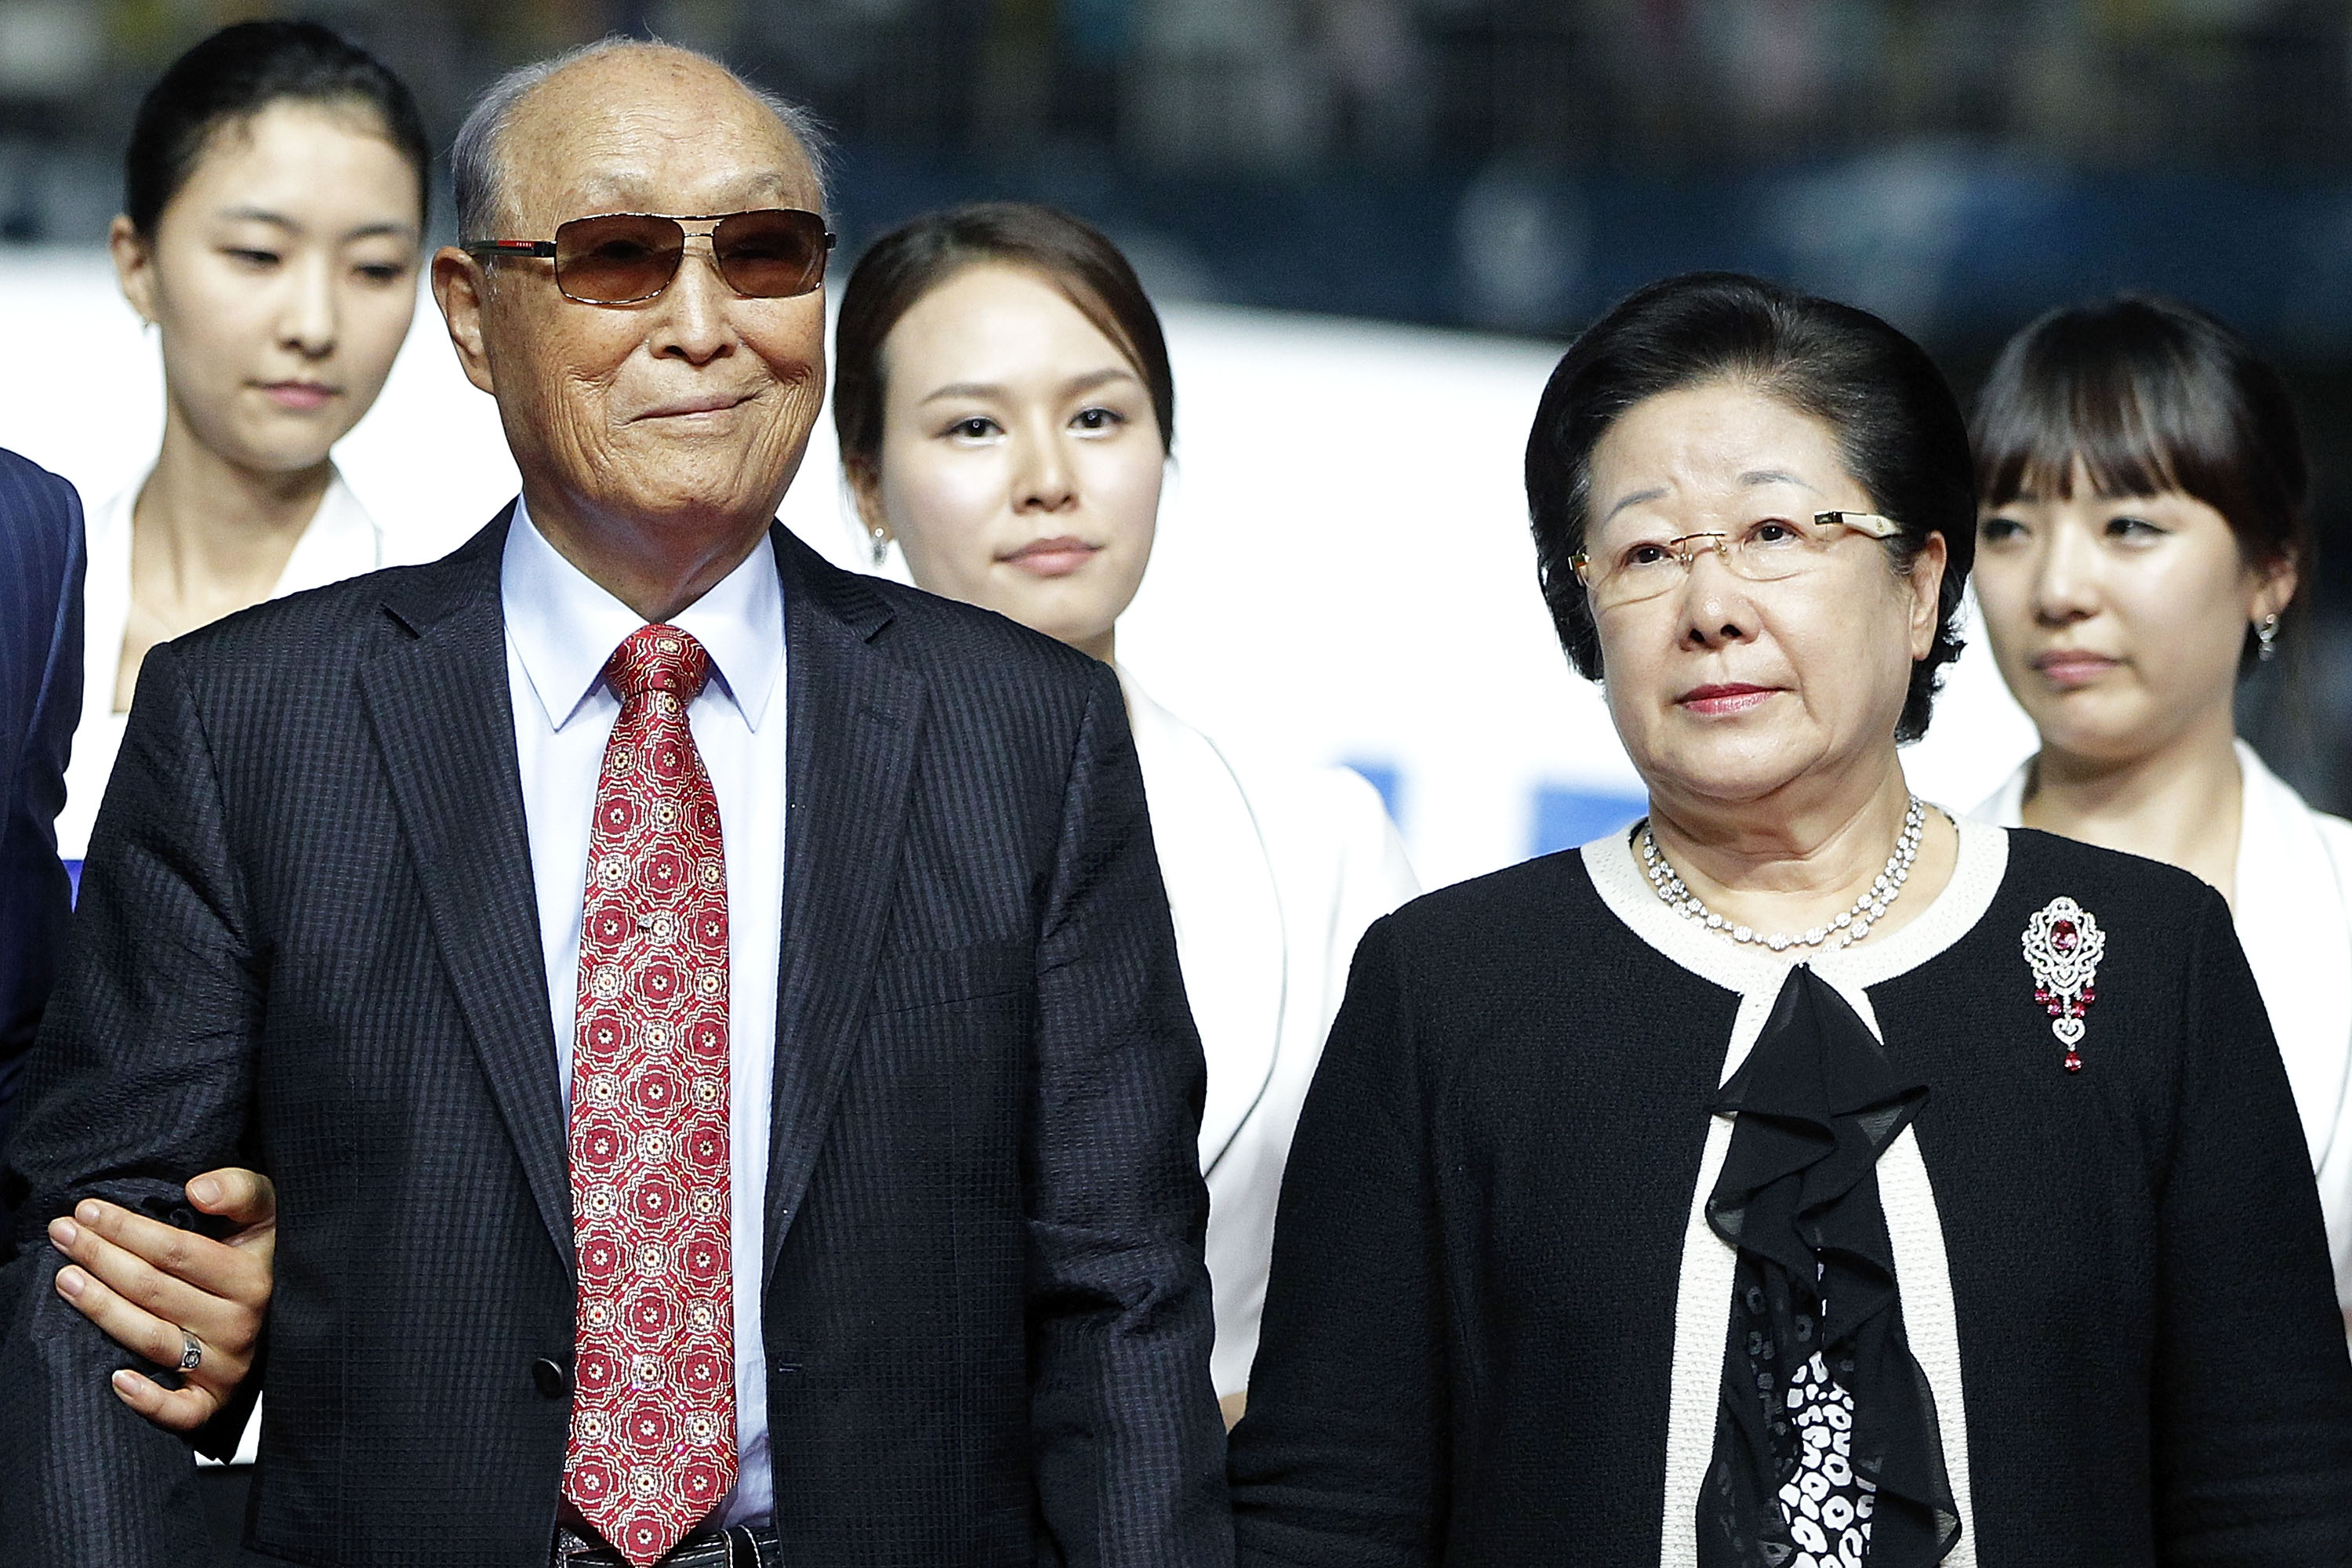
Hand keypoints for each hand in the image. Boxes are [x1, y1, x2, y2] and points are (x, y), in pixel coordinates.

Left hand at [47, 1167, 276, 1432]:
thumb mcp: (267, 1214)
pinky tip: (115, 1379)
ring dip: (102, 1309)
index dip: (127, 1229)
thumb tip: (197, 1190)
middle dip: (101, 1257)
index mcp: (252, 1277)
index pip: (177, 1251)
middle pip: (154, 1290)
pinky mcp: (214, 1401)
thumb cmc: (265, 1256)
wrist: (296, 1315)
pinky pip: (180, 1411)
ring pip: (153, 1338)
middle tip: (61, 1234)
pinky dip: (148, 1401)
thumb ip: (239, 1190)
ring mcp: (227, 1365)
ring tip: (64, 1280)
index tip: (87, 1210)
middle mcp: (241, 1323)